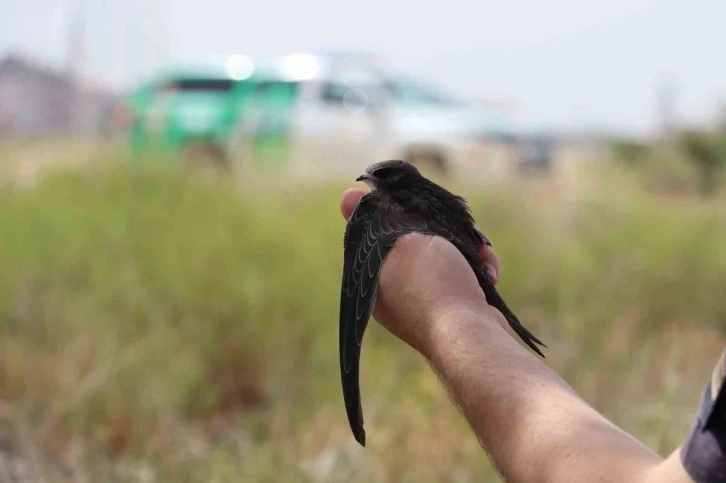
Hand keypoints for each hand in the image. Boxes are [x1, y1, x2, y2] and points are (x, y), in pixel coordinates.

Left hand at [340, 188, 504, 356]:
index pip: (375, 235)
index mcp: (370, 280)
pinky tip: (488, 274)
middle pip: (415, 243)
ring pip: (446, 257)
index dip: (396, 214)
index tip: (414, 204)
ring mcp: (424, 304)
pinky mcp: (453, 309)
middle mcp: (393, 294)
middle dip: (442, 232)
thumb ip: (380, 218)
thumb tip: (346, 196)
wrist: (469, 335)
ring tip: (479, 257)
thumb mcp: (403, 240)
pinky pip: (463, 277)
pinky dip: (476, 270)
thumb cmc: (432, 285)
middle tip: (455, 231)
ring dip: (467, 250)